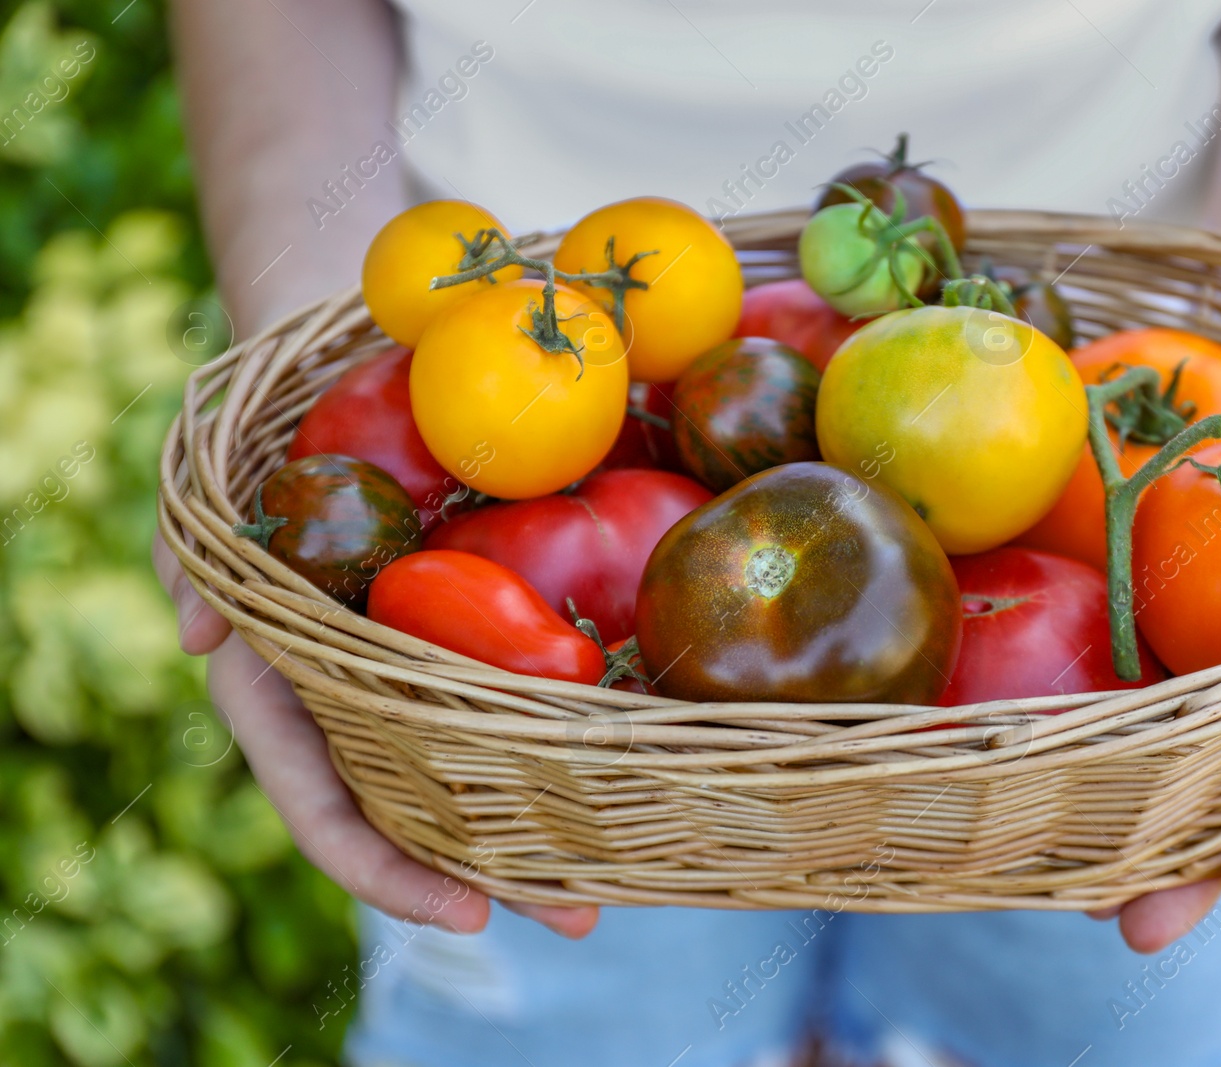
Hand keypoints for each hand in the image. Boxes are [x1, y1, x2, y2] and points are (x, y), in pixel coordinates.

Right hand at [153, 535, 599, 938]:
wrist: (322, 450)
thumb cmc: (256, 501)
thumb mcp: (214, 534)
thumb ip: (192, 571)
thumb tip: (197, 635)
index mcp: (285, 715)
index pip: (329, 821)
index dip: (389, 876)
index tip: (467, 914)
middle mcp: (352, 727)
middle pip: (425, 830)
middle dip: (498, 882)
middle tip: (582, 920)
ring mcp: (413, 703)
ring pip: (479, 789)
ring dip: (545, 839)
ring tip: (620, 881)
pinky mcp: (464, 664)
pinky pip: (511, 721)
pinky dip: (556, 756)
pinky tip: (624, 780)